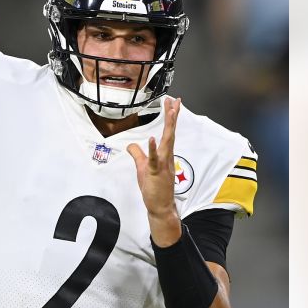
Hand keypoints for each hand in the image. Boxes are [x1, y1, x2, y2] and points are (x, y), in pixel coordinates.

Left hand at [127, 97, 182, 244]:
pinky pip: (154, 160)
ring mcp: (162, 164)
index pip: (168, 132)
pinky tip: (151, 139)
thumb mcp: (142, 167)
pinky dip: (152, 149)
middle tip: (175, 101)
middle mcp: (166, 156)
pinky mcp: (155, 173)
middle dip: (172, 116)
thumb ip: (137, 154)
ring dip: (169, 126)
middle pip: (170, 132)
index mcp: (164, 154)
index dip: (170, 117)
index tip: (173, 103)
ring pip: (166, 142)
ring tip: (171, 111)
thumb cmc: (154, 188)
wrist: (160, 206)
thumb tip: (132, 145)